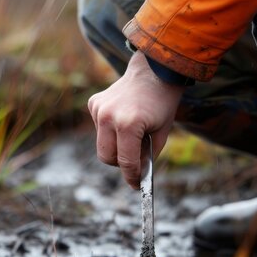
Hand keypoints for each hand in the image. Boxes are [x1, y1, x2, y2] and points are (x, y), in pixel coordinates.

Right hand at [88, 52, 184, 188]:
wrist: (154, 71)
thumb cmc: (162, 103)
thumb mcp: (161, 133)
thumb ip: (148, 156)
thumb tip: (136, 174)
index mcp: (129, 124)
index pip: (126, 162)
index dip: (132, 176)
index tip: (136, 185)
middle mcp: (109, 116)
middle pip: (107, 157)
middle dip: (120, 163)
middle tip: (134, 160)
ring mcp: (99, 109)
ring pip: (102, 144)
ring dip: (115, 146)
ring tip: (132, 134)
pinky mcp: (94, 103)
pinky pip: (99, 128)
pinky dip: (110, 130)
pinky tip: (122, 118)